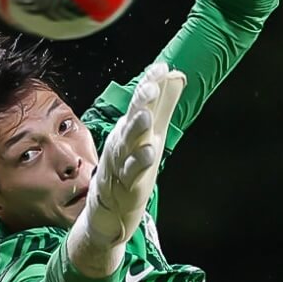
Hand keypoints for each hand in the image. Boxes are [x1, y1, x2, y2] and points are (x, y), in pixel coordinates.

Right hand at [74, 63, 186, 254]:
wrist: (107, 213)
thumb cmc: (128, 170)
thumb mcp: (150, 135)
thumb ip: (163, 106)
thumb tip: (176, 74)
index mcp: (130, 129)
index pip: (140, 103)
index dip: (148, 86)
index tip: (160, 68)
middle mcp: (123, 144)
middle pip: (131, 120)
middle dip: (140, 102)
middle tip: (151, 86)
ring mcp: (120, 165)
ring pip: (127, 146)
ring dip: (135, 131)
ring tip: (146, 116)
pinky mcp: (123, 188)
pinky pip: (130, 175)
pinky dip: (137, 164)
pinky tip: (148, 154)